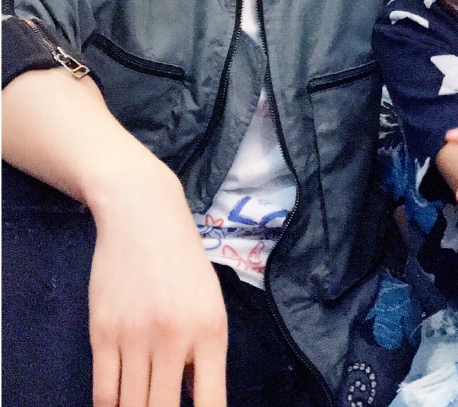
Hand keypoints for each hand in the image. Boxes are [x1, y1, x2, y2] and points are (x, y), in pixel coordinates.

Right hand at [88, 162, 227, 406]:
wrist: (143, 214)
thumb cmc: (182, 260)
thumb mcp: (208, 301)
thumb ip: (204, 352)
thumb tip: (195, 400)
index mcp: (210, 330)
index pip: (210, 404)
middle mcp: (175, 337)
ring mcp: (135, 336)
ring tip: (141, 404)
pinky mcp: (103, 332)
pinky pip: (103, 392)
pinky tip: (117, 404)